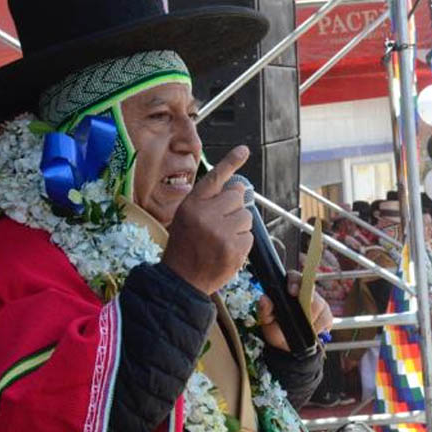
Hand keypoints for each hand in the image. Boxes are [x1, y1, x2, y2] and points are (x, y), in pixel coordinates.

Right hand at [163, 146, 252, 295]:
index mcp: (192, 205)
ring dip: (238, 227)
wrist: (181, 281)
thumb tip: (238, 188)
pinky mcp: (235, 248)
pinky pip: (249, 236)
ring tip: (221, 239)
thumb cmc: (185, 247)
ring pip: (246, 217)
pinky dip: (241, 244)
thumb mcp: (186, 218)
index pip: (215, 178)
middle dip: (233, 209)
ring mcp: (222, 232)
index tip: (244, 150)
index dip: (231, 162)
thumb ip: (208, 201)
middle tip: (219, 224)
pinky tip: (226, 251)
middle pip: (237, 197)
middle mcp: (206, 215)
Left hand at [258, 271, 333, 351]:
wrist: (289, 347)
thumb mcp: (267, 322)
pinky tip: (310, 332)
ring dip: (309, 320)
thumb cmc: (278, 330)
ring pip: (319, 307)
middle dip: (306, 304)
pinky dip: (317, 328)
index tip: (292, 291)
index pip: (295, 277)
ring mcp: (320, 303)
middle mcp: (306, 293)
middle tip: (301, 317)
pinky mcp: (328, 316)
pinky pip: (325, 320)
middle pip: (310, 291)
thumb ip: (264, 311)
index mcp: (290, 290)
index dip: (295, 282)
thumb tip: (264, 298)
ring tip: (301, 330)